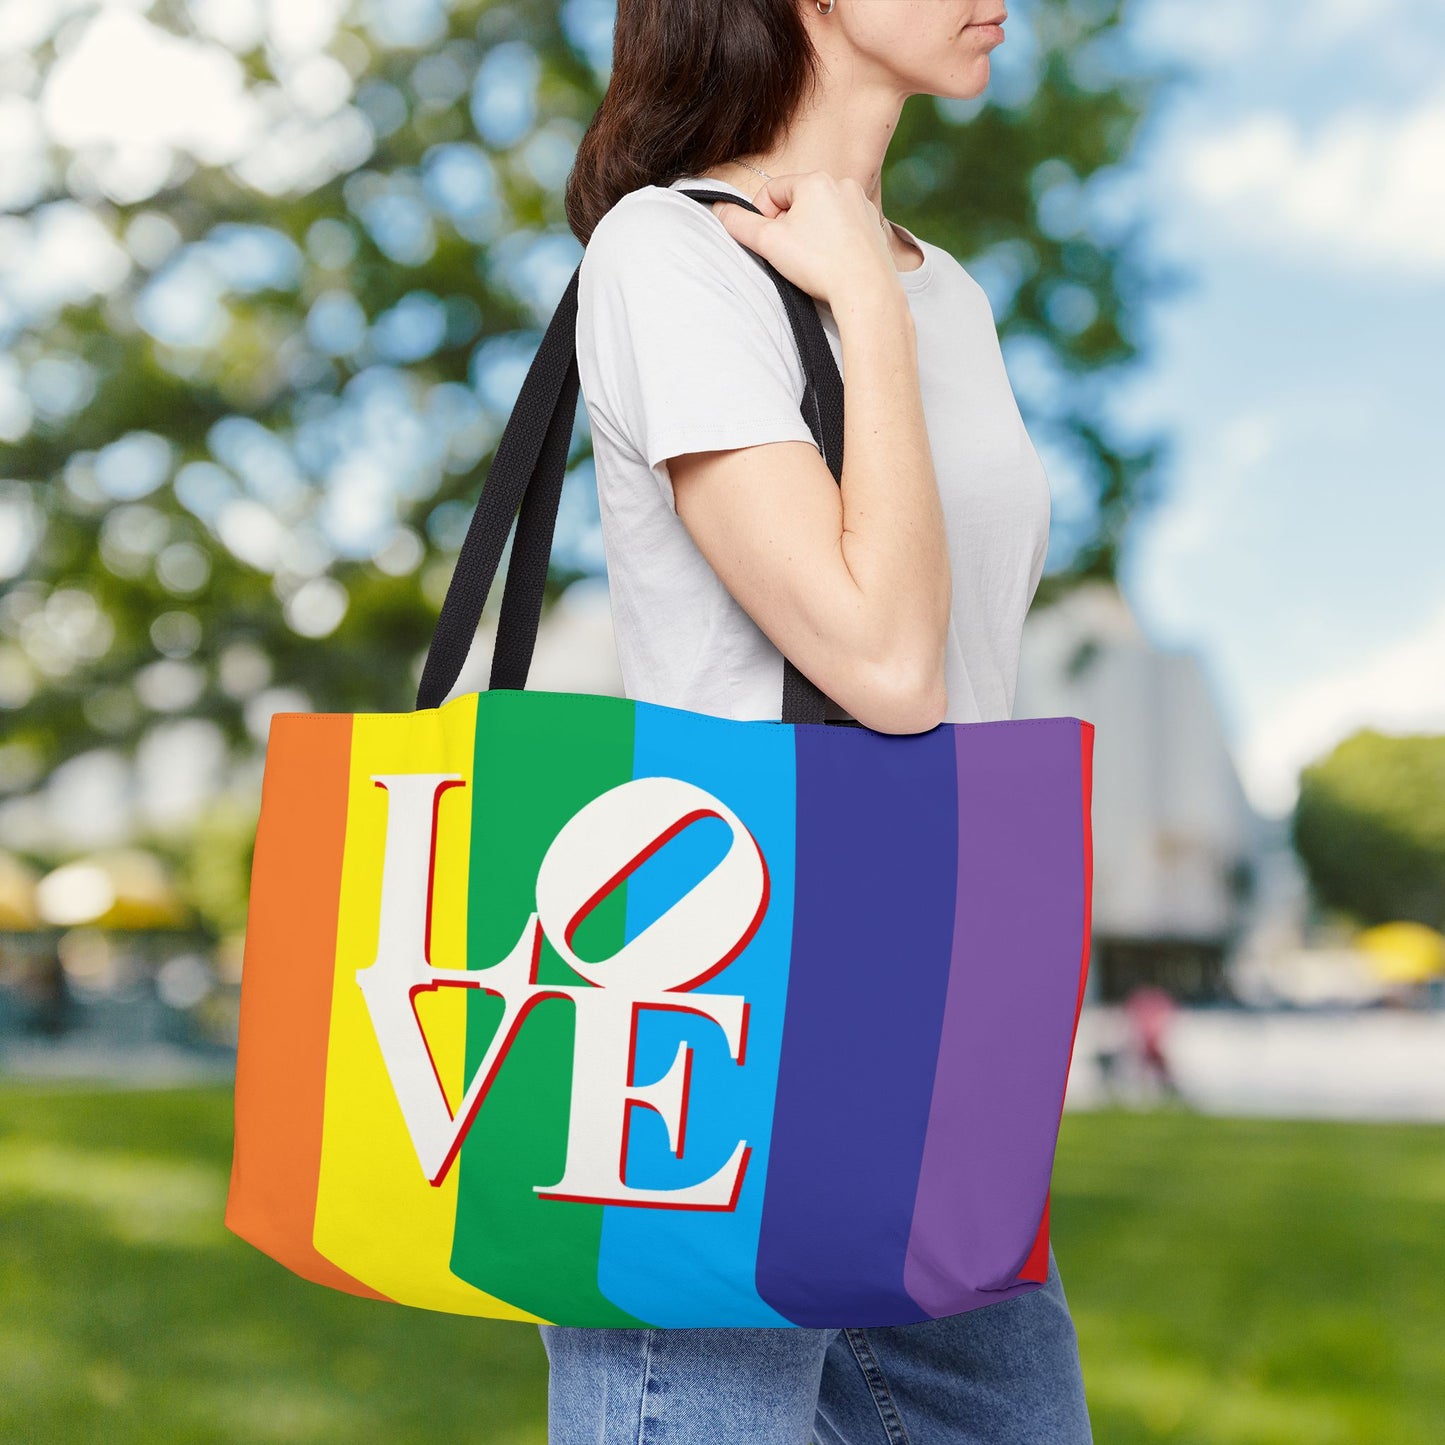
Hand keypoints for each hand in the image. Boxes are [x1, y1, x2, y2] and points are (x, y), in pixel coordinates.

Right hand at [707, 171, 899, 308]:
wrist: (866, 291)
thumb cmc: (819, 264)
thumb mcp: (768, 242)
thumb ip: (740, 224)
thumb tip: (720, 210)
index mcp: (815, 180)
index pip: (772, 191)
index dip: (761, 217)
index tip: (765, 242)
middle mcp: (842, 185)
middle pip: (798, 202)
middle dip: (787, 227)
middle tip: (787, 255)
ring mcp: (861, 206)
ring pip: (821, 216)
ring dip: (809, 235)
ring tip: (811, 262)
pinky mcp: (874, 227)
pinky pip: (842, 229)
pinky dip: (832, 243)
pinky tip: (831, 264)